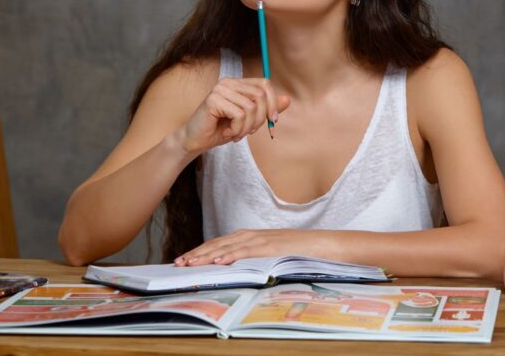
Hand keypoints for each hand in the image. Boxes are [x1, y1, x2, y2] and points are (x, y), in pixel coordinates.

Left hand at [175, 228, 305, 265]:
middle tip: (179, 263)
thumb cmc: (300, 252)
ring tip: (191, 263)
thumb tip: (235, 269)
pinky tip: (219, 262)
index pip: (220, 243)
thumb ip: (255, 257)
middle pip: (219, 243)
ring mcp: (263, 240)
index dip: (202, 250)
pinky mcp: (271, 247)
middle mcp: (254, 235)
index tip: (185, 259)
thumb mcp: (272, 254)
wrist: (325, 244)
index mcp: (253, 236)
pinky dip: (232, 255)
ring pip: (229, 247)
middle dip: (198, 253)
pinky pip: (248, 251)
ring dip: (208, 255)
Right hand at [178, 78, 289, 155]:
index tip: (273, 121)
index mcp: (238, 83)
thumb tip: (288, 99)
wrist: (196, 141)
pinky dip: (237, 129)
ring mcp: (220, 89)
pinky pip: (239, 115)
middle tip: (250, 132)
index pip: (265, 84)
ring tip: (236, 134)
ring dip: (247, 128)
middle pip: (260, 95)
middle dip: (260, 119)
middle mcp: (229, 82)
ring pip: (251, 108)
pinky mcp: (213, 100)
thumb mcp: (249, 120)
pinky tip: (227, 132)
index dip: (273, 103)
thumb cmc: (221, 129)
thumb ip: (267, 109)